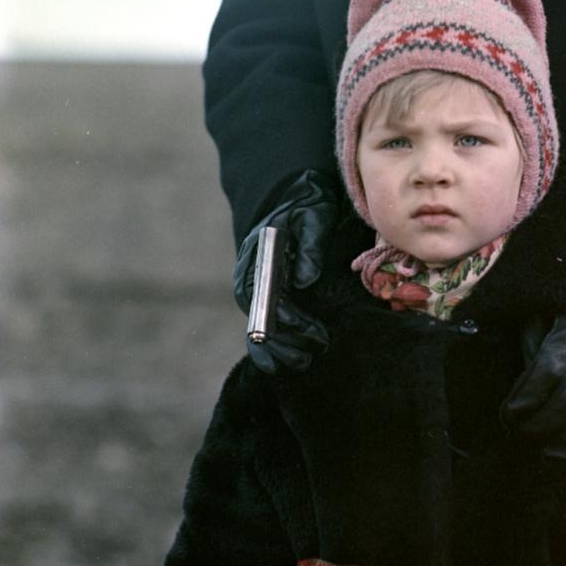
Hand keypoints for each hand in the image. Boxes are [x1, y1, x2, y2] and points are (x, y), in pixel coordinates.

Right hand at [233, 170, 337, 373]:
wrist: (302, 199)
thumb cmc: (308, 206)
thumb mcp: (313, 217)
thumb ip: (309, 245)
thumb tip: (305, 281)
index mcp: (257, 255)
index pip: (264, 292)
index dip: (284, 315)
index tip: (306, 328)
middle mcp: (250, 275)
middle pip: (259, 316)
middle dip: (284, 339)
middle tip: (314, 349)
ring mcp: (257, 288)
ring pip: (259, 327)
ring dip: (279, 348)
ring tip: (304, 361)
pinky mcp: (267, 297)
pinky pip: (263, 327)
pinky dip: (272, 348)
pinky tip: (283, 365)